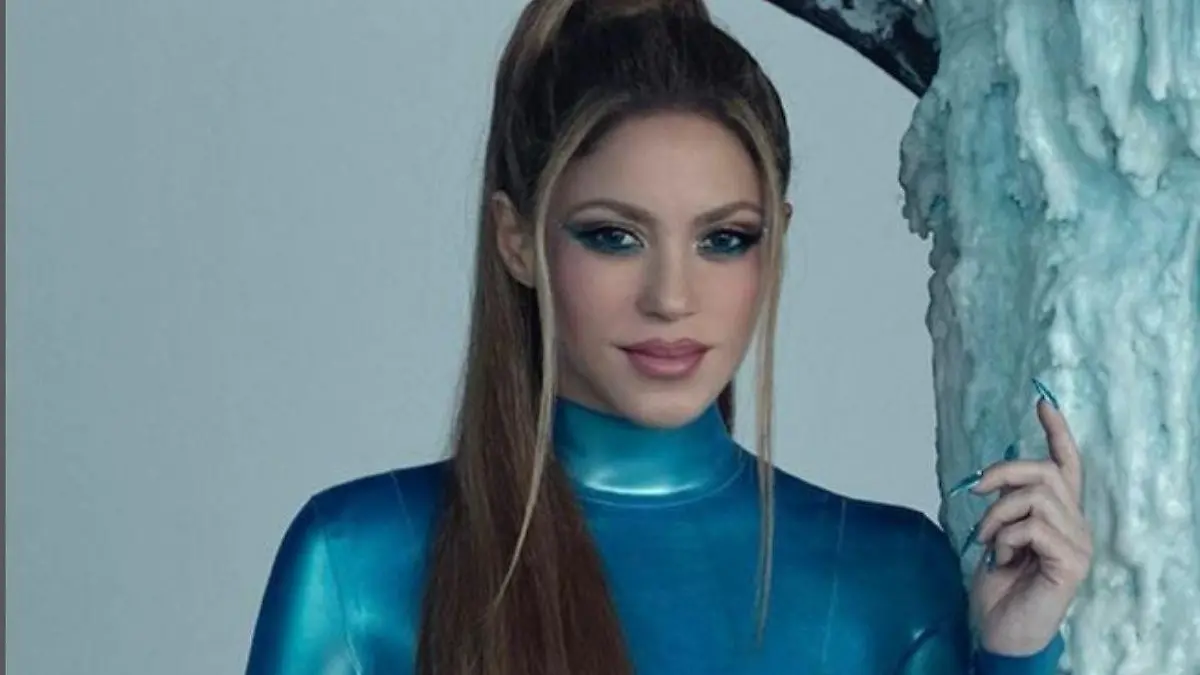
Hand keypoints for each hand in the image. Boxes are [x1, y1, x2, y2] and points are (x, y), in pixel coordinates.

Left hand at [967, 391, 1091, 655]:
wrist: (999, 629)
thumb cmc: (997, 585)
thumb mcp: (996, 533)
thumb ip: (1004, 504)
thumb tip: (989, 475)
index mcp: (1058, 514)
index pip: (1066, 465)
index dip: (1057, 432)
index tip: (1042, 402)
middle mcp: (1075, 524)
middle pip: (1045, 471)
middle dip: (1004, 471)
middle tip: (977, 489)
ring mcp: (1078, 543)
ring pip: (1034, 497)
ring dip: (998, 514)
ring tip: (990, 541)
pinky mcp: (1071, 562)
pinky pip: (1033, 526)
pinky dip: (1006, 537)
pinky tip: (1004, 559)